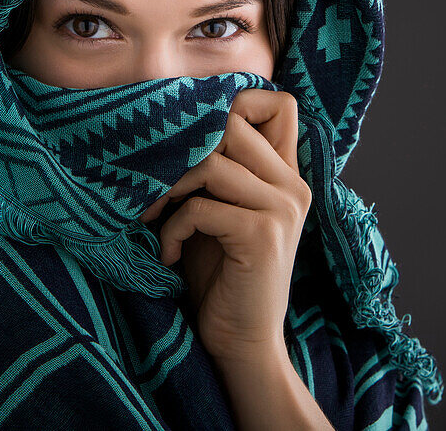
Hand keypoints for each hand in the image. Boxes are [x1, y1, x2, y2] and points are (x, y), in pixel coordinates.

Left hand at [140, 88, 311, 367]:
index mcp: (286, 176)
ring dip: (168, 189)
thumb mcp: (216, 211)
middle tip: (153, 185)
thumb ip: (213, 170)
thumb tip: (170, 121)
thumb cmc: (218, 275)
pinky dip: (170, 230)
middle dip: (180, 150)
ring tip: (153, 217)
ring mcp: (281, 208)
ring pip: (210, 163)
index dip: (234, 103)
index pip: (279, 103)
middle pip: (231, 125)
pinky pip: (200, 208)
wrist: (241, 343)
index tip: (190, 139)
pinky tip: (167, 255)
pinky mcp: (262, 235)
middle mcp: (292, 186)